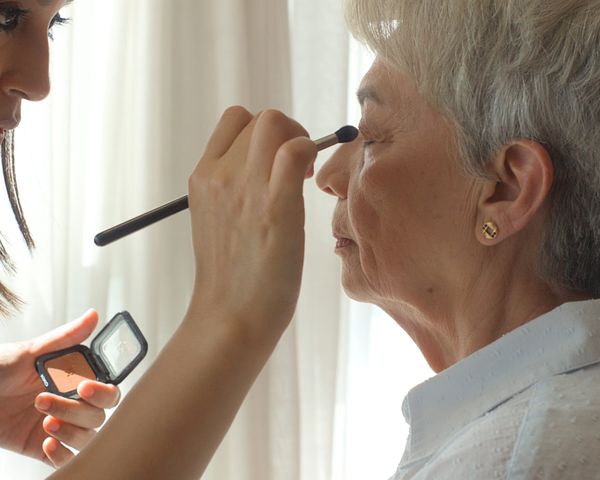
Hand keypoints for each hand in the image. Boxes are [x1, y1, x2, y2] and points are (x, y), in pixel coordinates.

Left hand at [0, 309, 120, 466]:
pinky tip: (47, 442)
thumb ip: (64, 338)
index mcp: (73, 377)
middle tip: (46, 401)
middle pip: (99, 413)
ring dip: (70, 430)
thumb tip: (92, 316)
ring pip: (87, 435)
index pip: (107, 387)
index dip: (103, 390)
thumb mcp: (28, 353)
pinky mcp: (43, 446)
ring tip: (44, 421)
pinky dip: (62, 453)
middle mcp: (71, 401)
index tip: (85, 387)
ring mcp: (60, 424)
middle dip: (77, 410)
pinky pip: (68, 457)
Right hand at [188, 107, 316, 336]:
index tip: (274, 160)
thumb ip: (233, 188)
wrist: (231, 315)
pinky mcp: (276, 206)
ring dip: (299, 140)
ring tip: (303, 177)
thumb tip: (267, 165)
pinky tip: (308, 184)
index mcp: (202, 177)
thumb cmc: (232, 274)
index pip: (235, 120)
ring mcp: (246, 188)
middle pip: (260, 118)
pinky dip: (310, 154)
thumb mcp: (217, 220)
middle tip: (296, 169)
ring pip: (276, 123)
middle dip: (286, 132)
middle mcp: (220, 175)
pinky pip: (297, 151)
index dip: (262, 131)